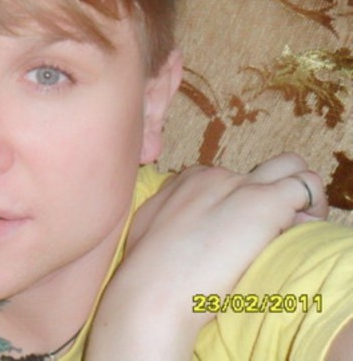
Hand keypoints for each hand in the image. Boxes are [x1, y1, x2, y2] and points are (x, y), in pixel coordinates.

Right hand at [86, 153, 327, 359]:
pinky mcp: (265, 202)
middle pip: (262, 171)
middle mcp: (215, 175)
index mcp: (188, 180)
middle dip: (273, 194)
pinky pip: (306, 189)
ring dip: (298, 197)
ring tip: (289, 233)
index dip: (241, 204)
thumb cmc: (145, 269)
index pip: (230, 178)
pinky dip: (309, 211)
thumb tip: (181, 228)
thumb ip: (168, 217)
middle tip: (271, 233)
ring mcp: (241, 186)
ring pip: (292, 168)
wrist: (153, 286)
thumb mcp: (148, 228)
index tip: (237, 234)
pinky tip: (293, 238)